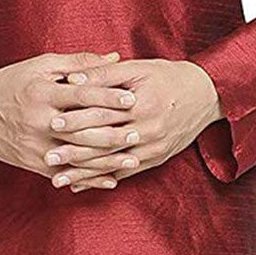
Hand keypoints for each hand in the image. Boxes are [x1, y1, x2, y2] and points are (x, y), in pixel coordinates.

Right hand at [0, 50, 136, 187]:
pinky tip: (110, 180)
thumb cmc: (12, 82)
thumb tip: (114, 57)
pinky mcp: (32, 162)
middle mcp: (37, 121)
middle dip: (112, 132)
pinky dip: (88, 179)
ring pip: (76, 156)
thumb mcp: (41, 66)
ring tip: (133, 158)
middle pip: (81, 129)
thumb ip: (79, 63)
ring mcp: (34, 145)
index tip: (132, 98)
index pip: (80, 95)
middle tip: (139, 132)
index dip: (108, 96)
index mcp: (41, 94)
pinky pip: (64, 174)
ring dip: (106, 160)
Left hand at [48, 58, 223, 190]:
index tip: (52, 121)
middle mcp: (149, 129)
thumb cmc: (169, 77)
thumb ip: (104, 74)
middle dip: (74, 152)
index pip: (103, 113)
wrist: (208, 95)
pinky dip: (102, 180)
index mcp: (142, 104)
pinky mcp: (157, 158)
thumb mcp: (138, 68)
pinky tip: (82, 185)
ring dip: (84, 174)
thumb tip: (72, 79)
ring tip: (58, 180)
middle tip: (48, 157)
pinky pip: (126, 173)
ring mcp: (154, 147)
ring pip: (113, 164)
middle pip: (105, 143)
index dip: (77, 117)